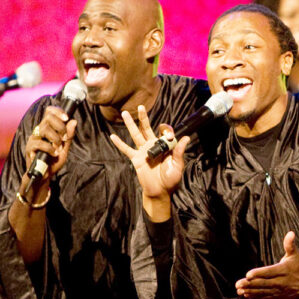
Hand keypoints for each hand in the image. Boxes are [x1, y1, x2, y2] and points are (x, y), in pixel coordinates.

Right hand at [26, 105, 77, 192]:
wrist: (44, 176)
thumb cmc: (53, 161)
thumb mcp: (64, 148)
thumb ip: (68, 136)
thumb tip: (73, 121)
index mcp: (47, 129)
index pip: (49, 112)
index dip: (58, 111)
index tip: (66, 118)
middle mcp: (39, 131)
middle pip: (47, 117)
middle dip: (60, 126)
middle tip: (64, 137)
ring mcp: (33, 139)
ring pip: (44, 129)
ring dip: (55, 138)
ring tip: (59, 148)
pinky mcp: (29, 148)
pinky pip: (39, 143)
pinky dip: (49, 148)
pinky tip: (54, 153)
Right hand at [109, 105, 188, 221]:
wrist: (159, 191)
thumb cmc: (170, 180)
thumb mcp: (177, 166)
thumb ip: (179, 152)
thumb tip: (186, 138)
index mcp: (164, 146)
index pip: (164, 132)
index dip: (167, 131)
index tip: (169, 136)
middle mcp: (153, 146)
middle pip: (147, 128)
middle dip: (144, 118)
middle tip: (140, 106)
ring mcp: (143, 151)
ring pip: (136, 134)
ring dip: (130, 124)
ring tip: (125, 114)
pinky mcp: (136, 159)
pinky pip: (126, 149)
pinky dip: (119, 143)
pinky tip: (113, 136)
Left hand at [235, 231, 298, 298]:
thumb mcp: (295, 255)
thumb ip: (290, 245)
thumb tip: (291, 233)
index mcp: (284, 270)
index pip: (269, 272)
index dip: (259, 273)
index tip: (248, 274)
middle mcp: (281, 282)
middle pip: (263, 283)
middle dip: (250, 284)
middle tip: (238, 284)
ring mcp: (278, 291)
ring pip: (262, 291)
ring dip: (250, 291)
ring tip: (239, 290)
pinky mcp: (277, 296)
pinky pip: (265, 297)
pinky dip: (255, 296)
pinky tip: (246, 294)